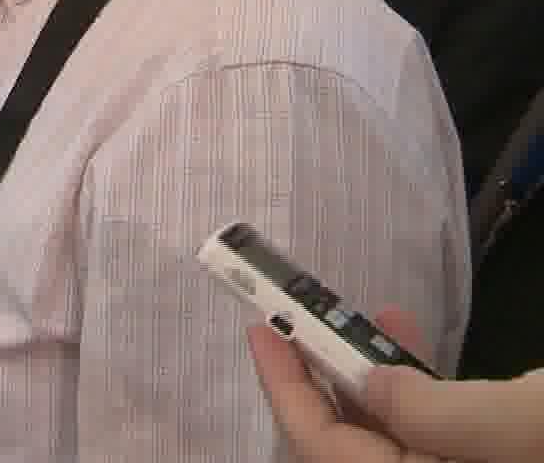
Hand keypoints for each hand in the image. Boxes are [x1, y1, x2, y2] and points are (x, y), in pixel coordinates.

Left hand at [251, 308, 543, 462]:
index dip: (283, 385)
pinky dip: (417, 389)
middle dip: (322, 375)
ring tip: (371, 315)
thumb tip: (373, 384)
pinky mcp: (482, 457)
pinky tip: (413, 341)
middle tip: (300, 318)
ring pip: (391, 433)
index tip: (259, 329)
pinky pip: (430, 432)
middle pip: (345, 440)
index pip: (317, 443)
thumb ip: (424, 410)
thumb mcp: (505, 424)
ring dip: (372, 374)